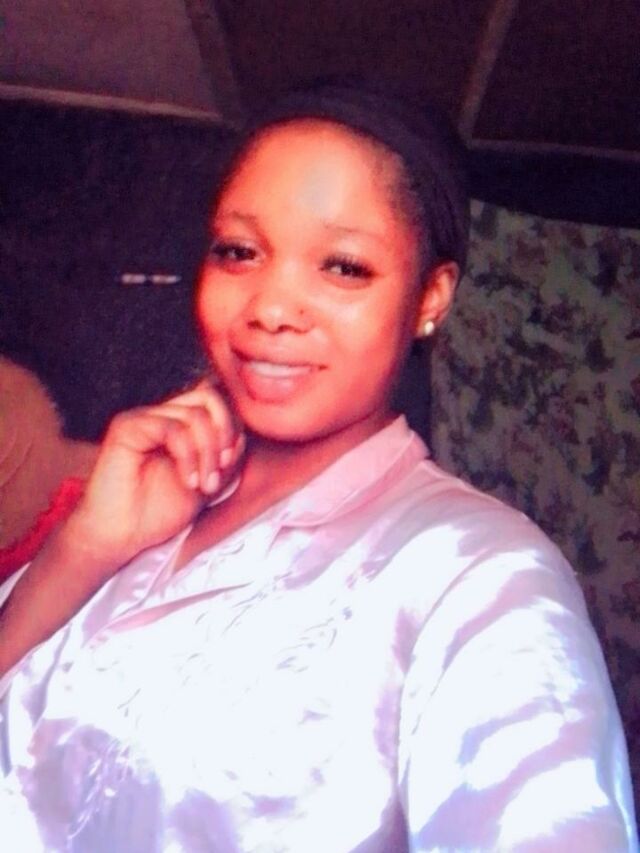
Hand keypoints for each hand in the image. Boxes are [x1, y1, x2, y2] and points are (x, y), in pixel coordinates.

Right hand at [66, 380, 244, 568]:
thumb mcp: (206, 484)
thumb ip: (224, 459)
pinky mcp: (126, 428)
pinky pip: (171, 428)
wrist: (122, 536)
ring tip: (204, 485)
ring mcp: (142, 418)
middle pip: (208, 398)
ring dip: (208, 453)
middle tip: (220, 470)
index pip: (215, 402)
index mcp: (177, 423)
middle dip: (224, 434)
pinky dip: (189, 456)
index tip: (228, 466)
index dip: (231, 428)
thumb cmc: (157, 513)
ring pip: (195, 414)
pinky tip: (188, 481)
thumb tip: (240, 436)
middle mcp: (160, 415)